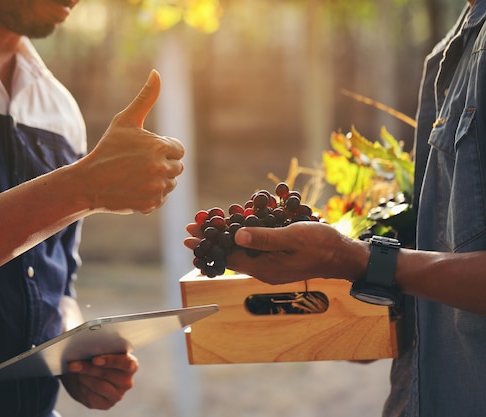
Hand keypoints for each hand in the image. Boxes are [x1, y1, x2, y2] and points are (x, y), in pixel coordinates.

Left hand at [61, 353, 138, 409]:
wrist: (86, 375)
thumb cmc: (95, 357)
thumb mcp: (99, 351)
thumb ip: (97, 349)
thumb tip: (84, 351)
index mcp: (131, 365)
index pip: (126, 364)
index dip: (110, 361)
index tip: (94, 359)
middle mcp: (127, 382)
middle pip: (106, 374)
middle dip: (88, 368)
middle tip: (73, 364)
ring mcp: (117, 395)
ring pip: (98, 386)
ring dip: (83, 377)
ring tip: (73, 369)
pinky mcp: (106, 404)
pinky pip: (91, 397)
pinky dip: (81, 388)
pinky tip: (77, 381)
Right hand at [76, 69, 184, 213]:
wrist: (89, 183)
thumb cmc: (108, 149)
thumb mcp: (125, 121)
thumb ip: (145, 98)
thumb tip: (156, 73)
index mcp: (160, 146)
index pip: (178, 149)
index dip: (164, 149)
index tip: (145, 151)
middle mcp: (161, 168)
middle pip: (177, 167)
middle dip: (162, 165)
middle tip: (139, 166)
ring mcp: (157, 188)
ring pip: (171, 184)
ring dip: (159, 181)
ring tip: (136, 177)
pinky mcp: (152, 204)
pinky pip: (162, 199)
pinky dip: (151, 195)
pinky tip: (134, 189)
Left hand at [184, 221, 368, 283]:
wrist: (343, 256)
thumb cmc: (322, 245)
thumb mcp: (294, 237)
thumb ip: (266, 238)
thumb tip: (237, 236)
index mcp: (264, 267)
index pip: (226, 255)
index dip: (207, 243)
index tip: (190, 233)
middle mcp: (262, 270)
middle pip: (228, 254)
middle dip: (209, 240)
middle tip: (191, 228)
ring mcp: (269, 266)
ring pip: (239, 252)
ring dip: (222, 238)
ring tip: (206, 226)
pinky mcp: (276, 260)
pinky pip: (251, 250)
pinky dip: (239, 238)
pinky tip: (234, 228)